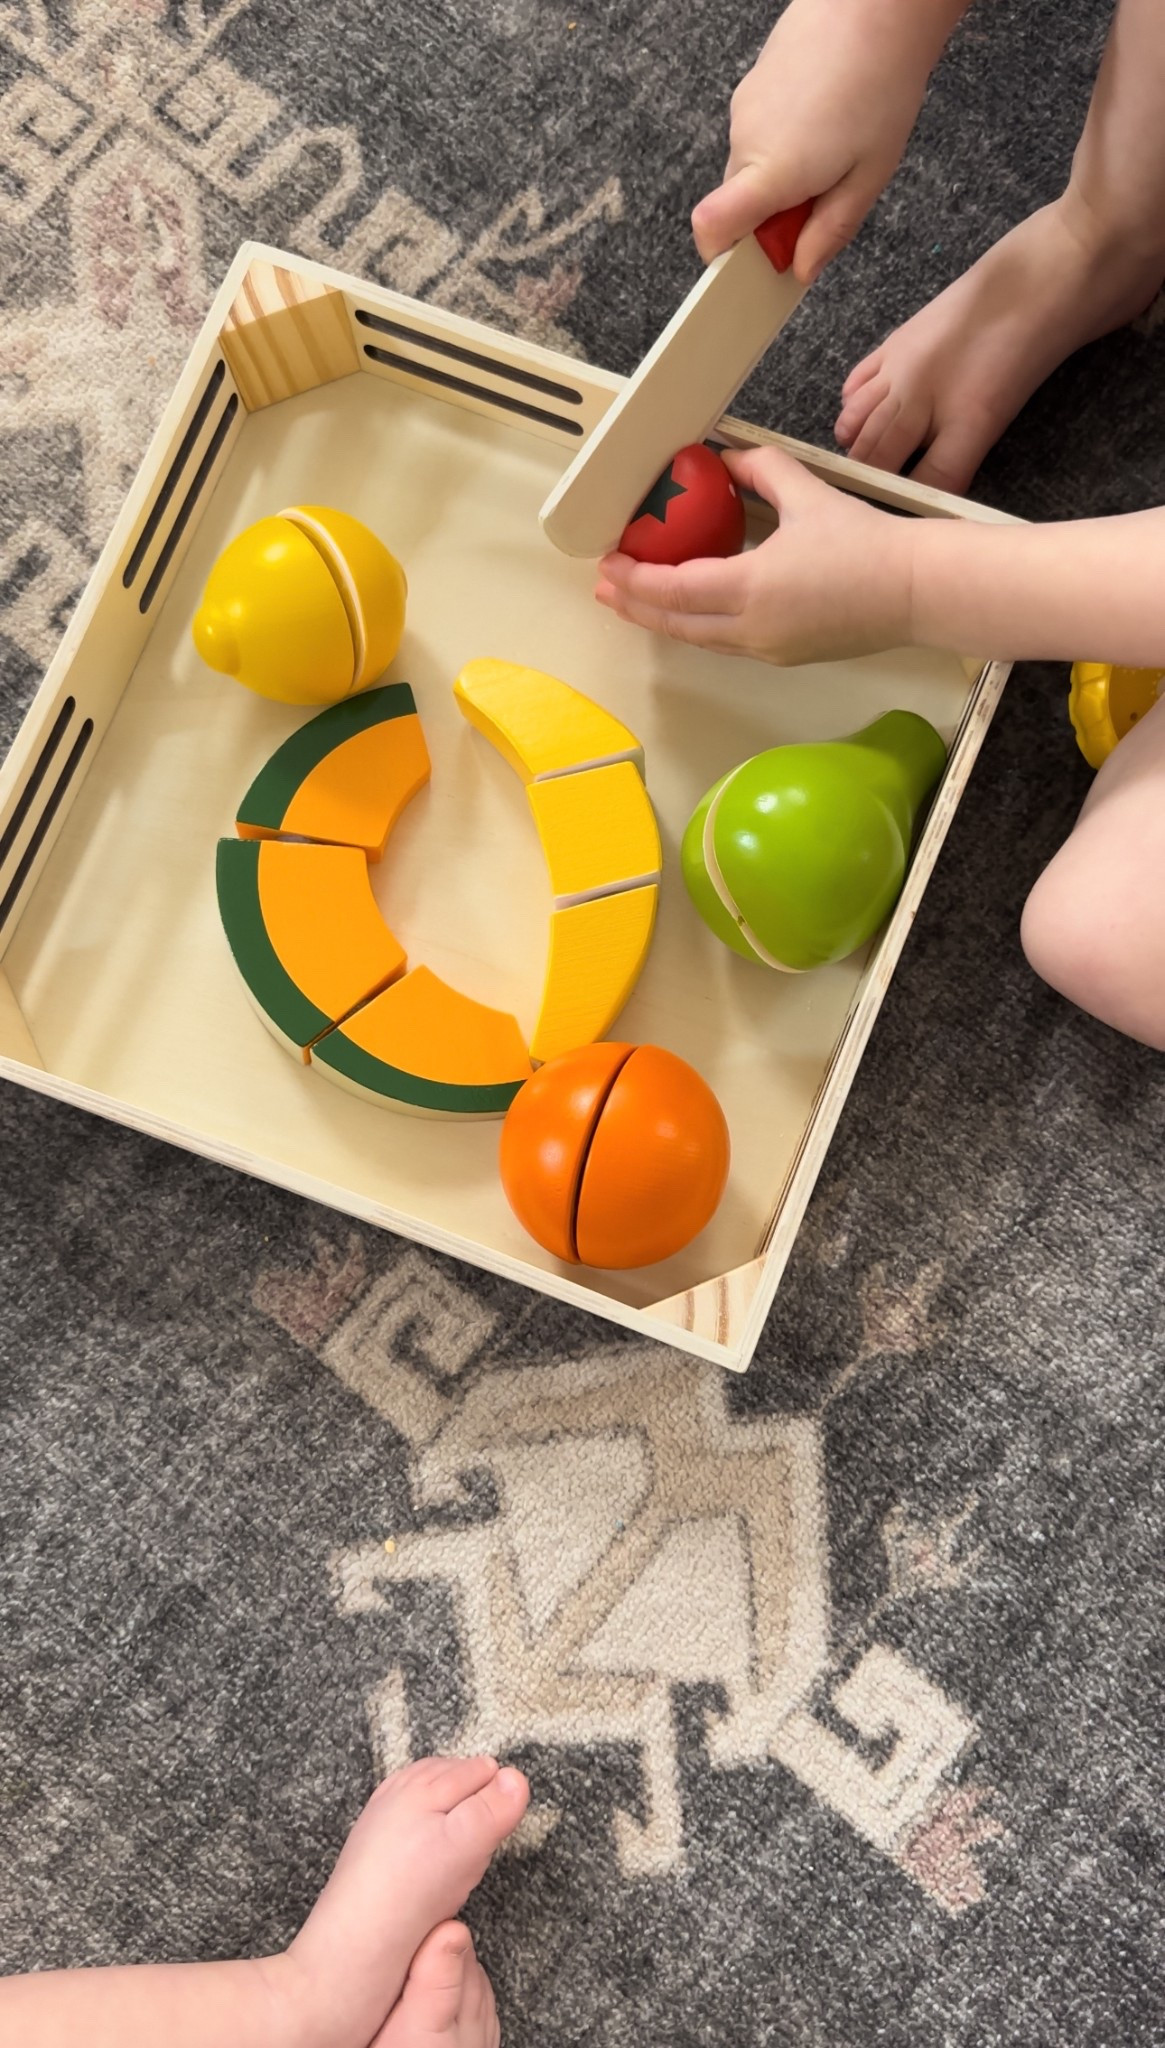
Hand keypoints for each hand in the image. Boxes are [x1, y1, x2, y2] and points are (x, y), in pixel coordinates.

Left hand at [596, 446, 916, 665]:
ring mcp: (769, 649)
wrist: (916, 590)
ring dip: (665, 620)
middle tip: (607, 590)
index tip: (609, 565)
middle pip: (676, 625)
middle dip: (635, 606)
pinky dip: (700, 626)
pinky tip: (694, 609)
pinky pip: (728, 643)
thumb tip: (728, 459)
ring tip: (639, 601)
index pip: (672, 590)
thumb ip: (759, 470)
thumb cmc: (869, 545)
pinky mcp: (786, 655)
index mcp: (750, 590)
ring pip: (700, 639)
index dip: (635, 579)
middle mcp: (752, 629)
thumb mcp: (806, 492)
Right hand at [692, 0, 959, 280]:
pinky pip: (758, 135)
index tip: (750, 268)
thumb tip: (800, 270)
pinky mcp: (751, 88)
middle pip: (738, 205)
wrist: (877, 5)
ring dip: (782, 177)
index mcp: (771, 173)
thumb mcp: (868, 177)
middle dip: (773, 218)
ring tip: (834, 148)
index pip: (712, 228)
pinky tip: (824, 119)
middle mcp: (745, 142)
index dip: (721, 259)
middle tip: (826, 198)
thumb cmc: (880, 87)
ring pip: (750, 169)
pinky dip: (784, 143)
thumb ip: (830, 231)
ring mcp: (743, 111)